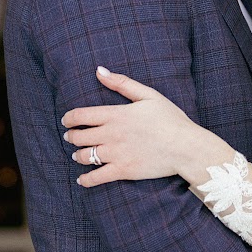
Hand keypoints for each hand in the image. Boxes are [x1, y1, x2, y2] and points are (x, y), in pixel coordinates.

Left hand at [63, 66, 231, 186]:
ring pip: (84, 157)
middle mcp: (111, 134)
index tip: (66, 120)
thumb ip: (121, 83)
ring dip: (77, 155)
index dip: (68, 118)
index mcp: (115, 114)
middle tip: (71, 137)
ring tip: (77, 155)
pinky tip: (82, 179)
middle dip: (71, 137)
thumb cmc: (170, 119)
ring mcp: (115, 154)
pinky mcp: (123, 171)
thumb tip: (99, 71)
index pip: (80, 115)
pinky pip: (96, 178)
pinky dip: (86, 180)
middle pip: (79, 137)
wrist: (186, 146)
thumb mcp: (148, 95)